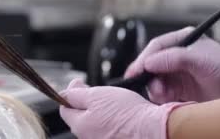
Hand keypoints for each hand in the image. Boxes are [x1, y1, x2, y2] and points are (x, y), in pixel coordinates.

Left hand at [59, 80, 183, 138]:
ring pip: (96, 123)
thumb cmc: (128, 114)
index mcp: (80, 126)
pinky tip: (123, 116)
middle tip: (103, 95)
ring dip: (102, 112)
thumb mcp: (97, 95)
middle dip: (88, 103)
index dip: (72, 94)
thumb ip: (76, 94)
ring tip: (116, 106)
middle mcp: (88, 138)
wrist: (154, 129)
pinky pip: (109, 130)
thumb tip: (65, 92)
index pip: (65, 108)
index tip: (82, 86)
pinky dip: (114, 122)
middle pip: (80, 116)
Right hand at [125, 27, 219, 102]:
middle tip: (144, 83)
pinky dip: (160, 95)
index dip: (143, 58)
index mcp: (182, 40)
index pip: (156, 46)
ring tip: (162, 92)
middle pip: (151, 63)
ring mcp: (178, 73)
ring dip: (154, 86)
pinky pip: (161, 92)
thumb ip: (172, 58)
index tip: (136, 70)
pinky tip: (166, 97)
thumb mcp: (199, 59)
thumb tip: (148, 62)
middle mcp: (178, 55)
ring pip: (154, 79)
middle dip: (147, 74)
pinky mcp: (180, 89)